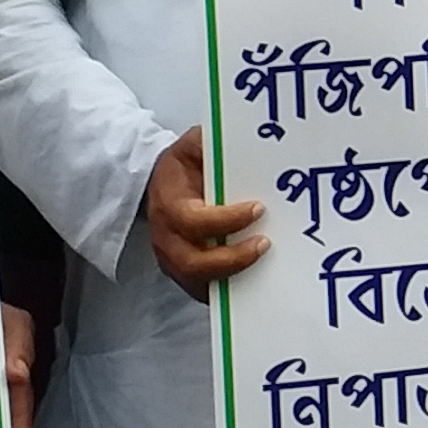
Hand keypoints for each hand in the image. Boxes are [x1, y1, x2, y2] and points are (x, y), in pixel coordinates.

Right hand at [144, 131, 268, 296]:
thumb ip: (210, 142)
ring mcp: (174, 261)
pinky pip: (206, 290)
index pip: (193, 221)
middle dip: (231, 259)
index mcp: (169, 205)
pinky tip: (259, 282)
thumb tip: (239, 136)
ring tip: (266, 263)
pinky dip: (230, 290)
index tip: (259, 208)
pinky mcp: (186, 274)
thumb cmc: (184, 166)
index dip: (226, 220)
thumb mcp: (193, 145)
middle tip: (265, 244)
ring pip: (199, 283)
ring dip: (233, 277)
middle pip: (192, 263)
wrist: (161, 185)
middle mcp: (167, 239)